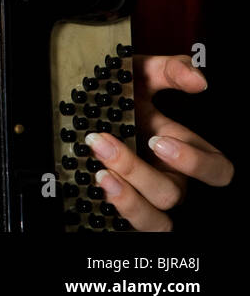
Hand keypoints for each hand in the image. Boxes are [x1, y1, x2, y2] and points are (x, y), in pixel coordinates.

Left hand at [84, 54, 232, 230]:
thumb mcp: (142, 74)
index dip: (195, 161)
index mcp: (183, 151)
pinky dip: (119, 208)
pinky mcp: (123, 208)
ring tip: (101, 173)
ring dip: (129, 198)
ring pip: (156, 220)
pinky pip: (131, 226)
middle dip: (139, 171)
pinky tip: (98, 183)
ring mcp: (146, 198)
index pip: (217, 171)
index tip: (160, 139)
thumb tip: (197, 79)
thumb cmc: (120, 95)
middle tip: (107, 145)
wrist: (78, 105)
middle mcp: (169, 179)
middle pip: (172, 194)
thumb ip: (170, 69)